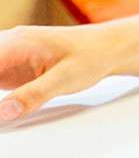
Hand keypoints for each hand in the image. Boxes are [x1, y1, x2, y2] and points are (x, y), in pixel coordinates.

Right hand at [0, 24, 114, 122]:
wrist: (108, 48)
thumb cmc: (91, 56)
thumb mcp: (65, 79)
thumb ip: (33, 95)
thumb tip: (2, 113)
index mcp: (16, 43)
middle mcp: (7, 45)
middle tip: (0, 114)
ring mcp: (7, 55)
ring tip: (2, 113)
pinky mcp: (11, 67)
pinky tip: (4, 109)